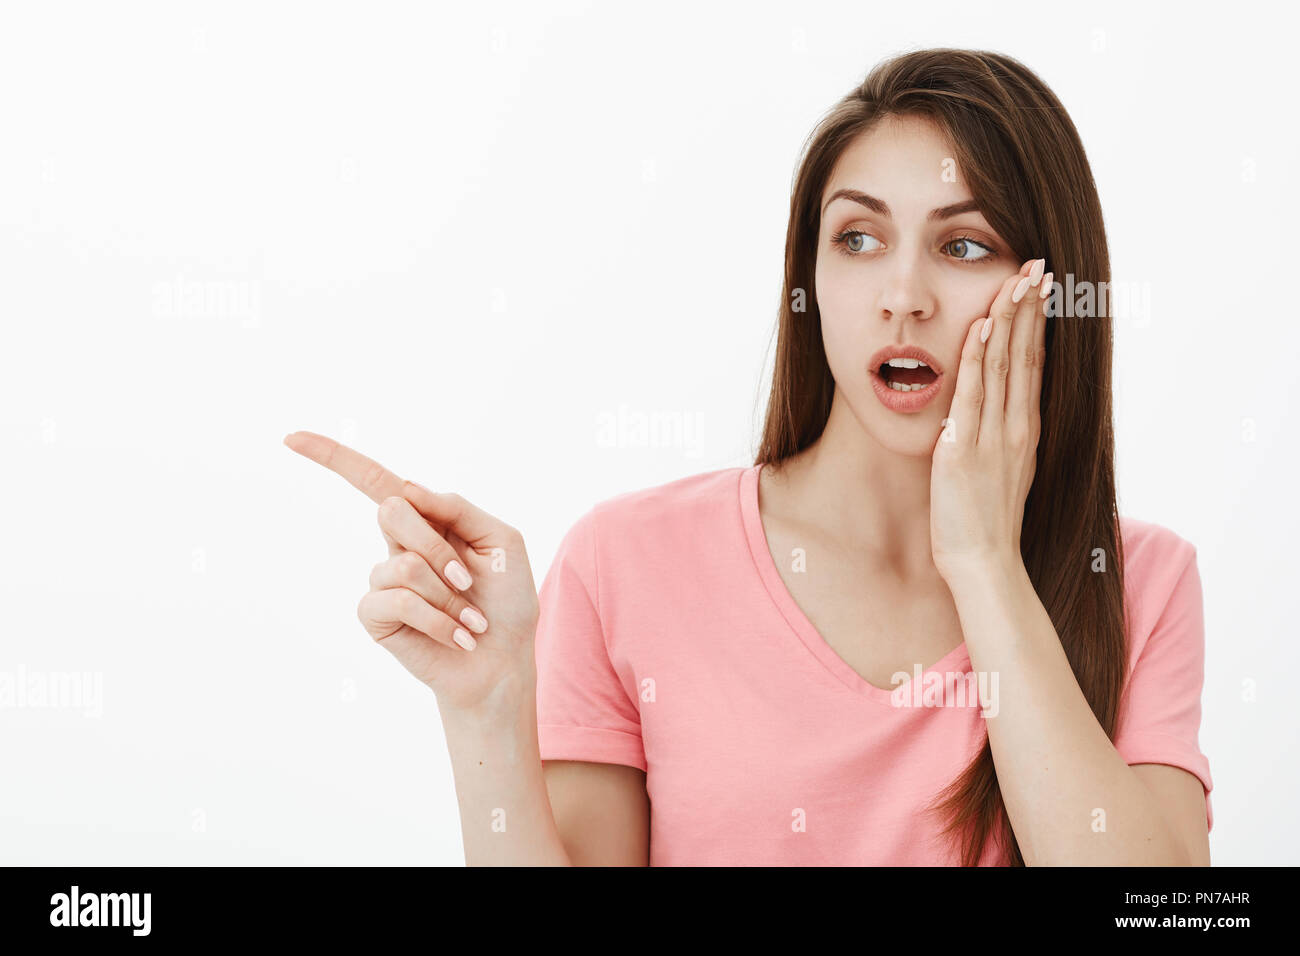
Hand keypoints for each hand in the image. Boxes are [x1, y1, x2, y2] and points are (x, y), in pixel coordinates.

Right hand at [284, 431, 539, 714]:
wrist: (503, 658)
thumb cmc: (505, 600)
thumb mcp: (500, 541)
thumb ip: (459, 508)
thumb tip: (408, 488)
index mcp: (426, 519)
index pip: (373, 480)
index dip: (332, 457)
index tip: (290, 437)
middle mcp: (398, 544)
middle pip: (391, 509)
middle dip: (437, 546)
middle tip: (467, 580)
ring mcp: (382, 580)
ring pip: (403, 564)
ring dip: (447, 595)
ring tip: (469, 619)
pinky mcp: (375, 615)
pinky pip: (398, 601)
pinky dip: (437, 619)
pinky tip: (455, 636)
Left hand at [930, 257, 1049, 581]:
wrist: (983, 563)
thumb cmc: (984, 523)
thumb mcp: (1000, 471)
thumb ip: (997, 437)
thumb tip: (990, 412)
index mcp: (1024, 430)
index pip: (1034, 364)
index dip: (1037, 323)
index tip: (1042, 287)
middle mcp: (1015, 428)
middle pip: (1026, 355)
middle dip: (1031, 308)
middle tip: (1037, 265)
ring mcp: (993, 437)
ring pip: (1004, 365)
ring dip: (1010, 318)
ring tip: (1016, 278)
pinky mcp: (963, 449)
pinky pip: (973, 395)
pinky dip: (979, 358)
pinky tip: (983, 326)